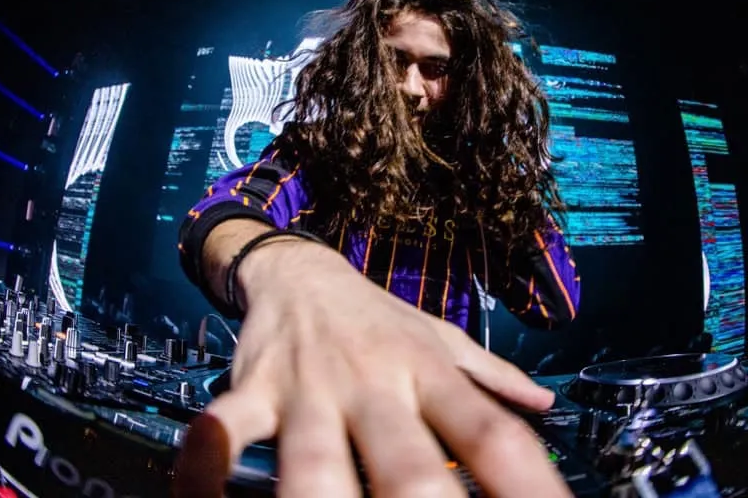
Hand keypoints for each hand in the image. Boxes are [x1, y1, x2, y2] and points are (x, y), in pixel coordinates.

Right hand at [173, 241, 571, 497]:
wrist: (299, 271)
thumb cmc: (376, 319)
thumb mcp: (439, 337)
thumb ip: (490, 374)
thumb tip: (545, 403)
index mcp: (427, 373)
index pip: (490, 431)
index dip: (526, 481)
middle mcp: (373, 383)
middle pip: (407, 462)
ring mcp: (309, 388)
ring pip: (314, 460)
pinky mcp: (253, 389)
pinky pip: (223, 435)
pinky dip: (207, 470)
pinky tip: (202, 496)